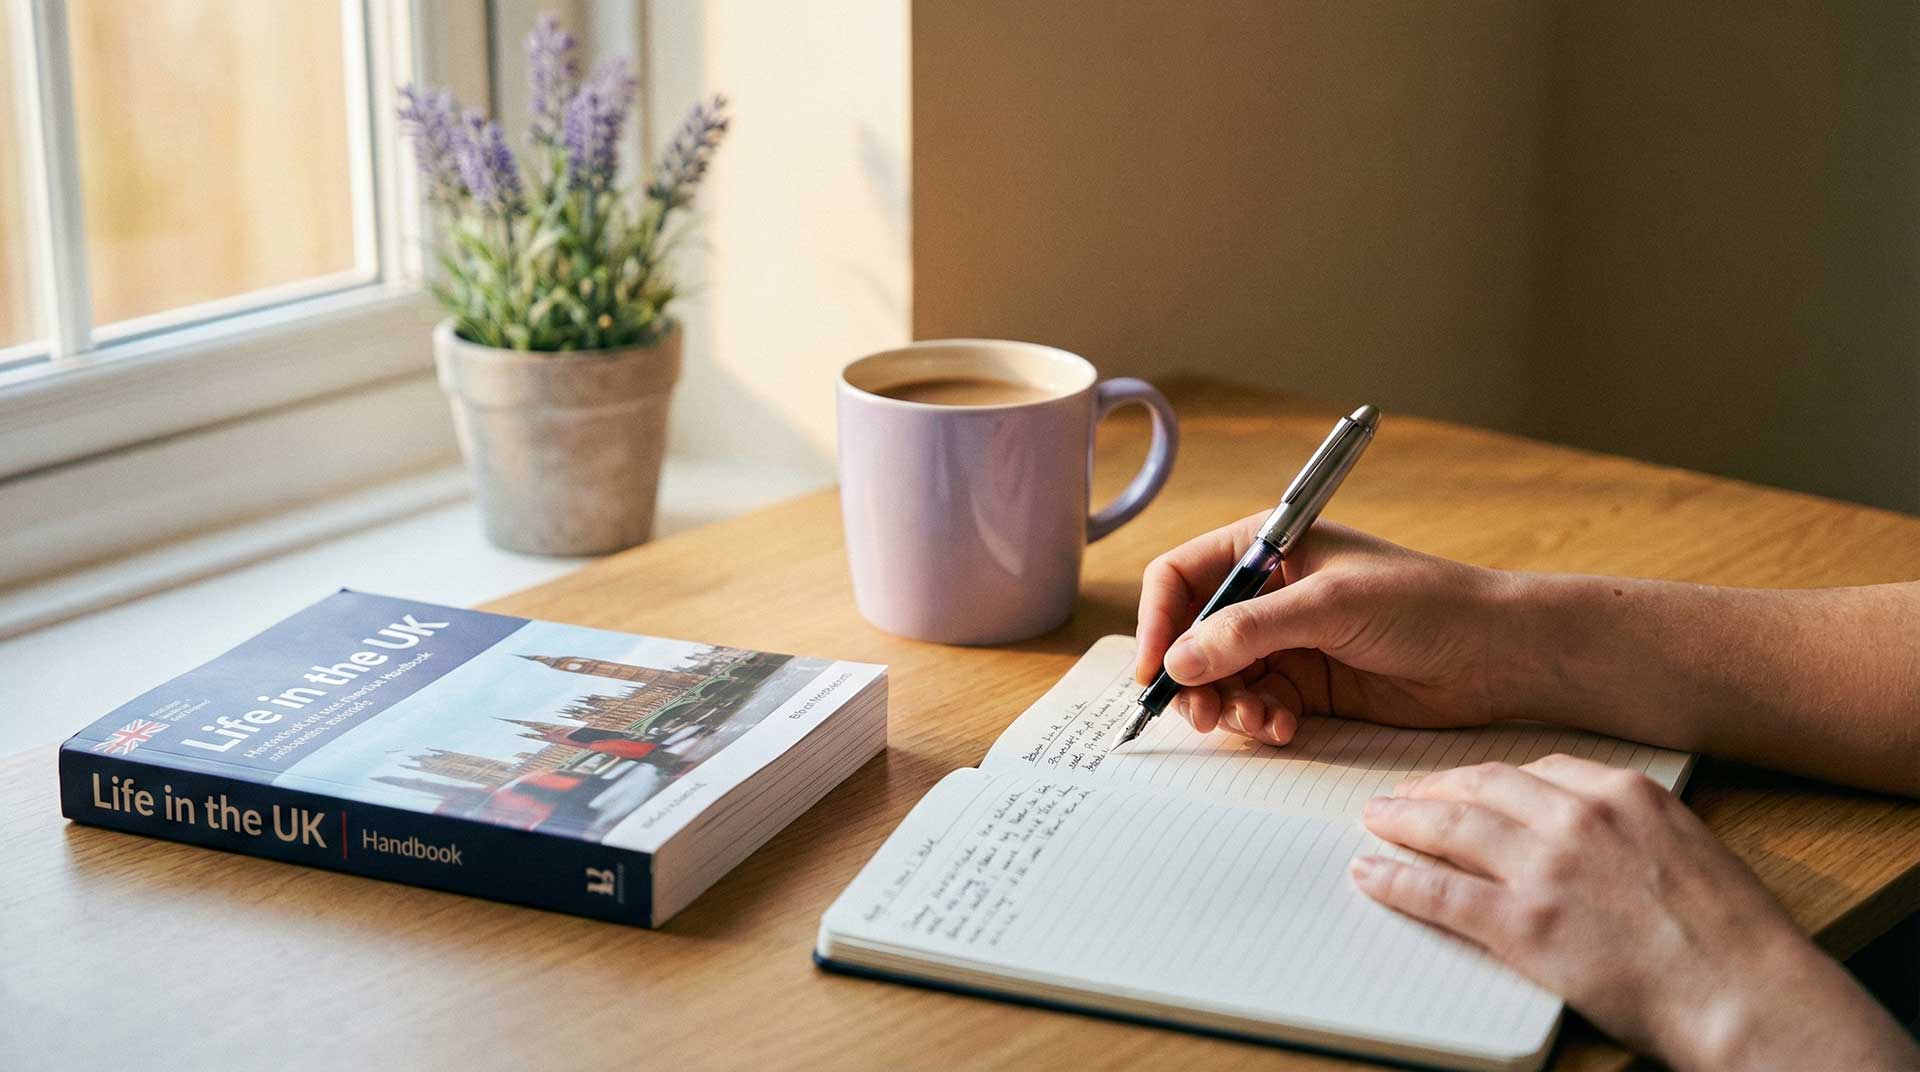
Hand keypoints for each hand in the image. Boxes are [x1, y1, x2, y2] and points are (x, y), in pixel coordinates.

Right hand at [1135, 516, 1512, 743]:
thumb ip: (1250, 632)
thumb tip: (1179, 662)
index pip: (1181, 578)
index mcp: (1267, 547)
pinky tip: (1284, 730)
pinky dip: (1260, 722)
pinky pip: (1256, 706)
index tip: (1156, 671)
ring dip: (1228, 707)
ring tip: (1259, 723)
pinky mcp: (1308, 685)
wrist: (1494, 653)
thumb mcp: (1329, 606)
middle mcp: (1268, 593)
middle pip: (1191, 636)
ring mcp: (1286, 641)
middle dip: (1191, 678)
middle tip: (1202, 716)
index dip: (1158, 623)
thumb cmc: (1423, 604)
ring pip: (1221, 680)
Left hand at [1352, 754, 1918, 1070]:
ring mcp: (1546, 868)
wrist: (1745, 993)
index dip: (1488, 777)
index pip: (1536, 769)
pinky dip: (1396, 880)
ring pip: (1452, 828)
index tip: (1466, 783)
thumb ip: (1634, 827)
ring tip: (1376, 820)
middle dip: (1434, 788)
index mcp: (1624, 792)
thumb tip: (1596, 834)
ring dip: (1405, 821)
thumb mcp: (1689, 847)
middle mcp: (1578, 817)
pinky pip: (1439, 891)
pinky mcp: (1523, 923)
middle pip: (1483, 786)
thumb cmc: (1732, 936)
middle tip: (1403, 794)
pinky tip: (1371, 874)